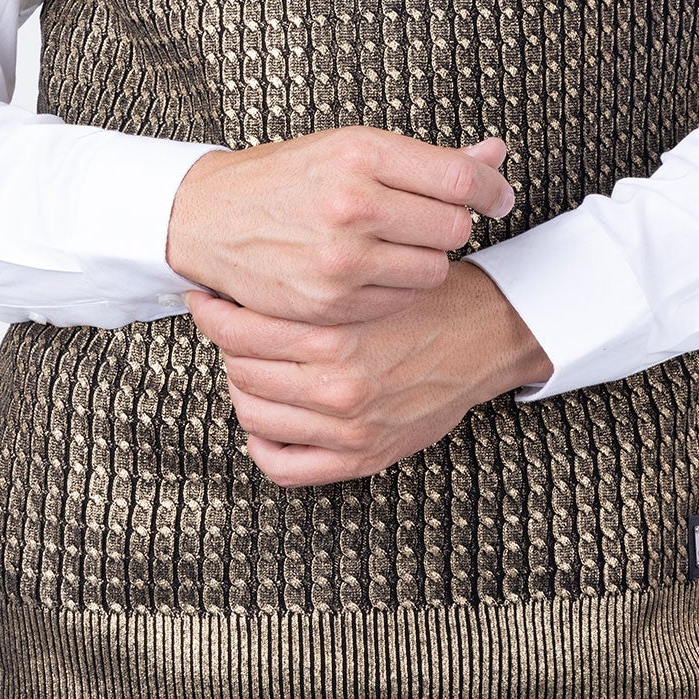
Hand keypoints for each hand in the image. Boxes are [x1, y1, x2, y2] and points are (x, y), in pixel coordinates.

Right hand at [165, 126, 516, 325]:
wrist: (212, 217)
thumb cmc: (289, 178)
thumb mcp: (353, 148)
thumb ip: (427, 159)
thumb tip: (497, 156)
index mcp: (361, 154)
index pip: (459, 179)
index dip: (492, 190)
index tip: (498, 196)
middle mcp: (353, 204)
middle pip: (453, 226)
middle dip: (451, 223)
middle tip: (429, 217)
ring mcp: (341, 258)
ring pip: (434, 268)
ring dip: (427, 257)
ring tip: (398, 243)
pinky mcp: (330, 302)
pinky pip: (401, 299)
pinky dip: (398, 286)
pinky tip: (374, 268)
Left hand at [186, 258, 553, 487]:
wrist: (490, 335)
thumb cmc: (431, 294)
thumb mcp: (382, 263)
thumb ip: (330, 252)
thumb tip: (276, 232)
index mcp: (337, 333)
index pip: (241, 330)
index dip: (214, 312)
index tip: (207, 298)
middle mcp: (338, 384)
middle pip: (242, 369)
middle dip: (228, 345)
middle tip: (228, 326)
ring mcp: (348, 427)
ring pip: (254, 415)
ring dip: (244, 389)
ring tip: (248, 364)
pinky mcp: (362, 457)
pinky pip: (284, 465)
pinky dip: (265, 444)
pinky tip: (269, 418)